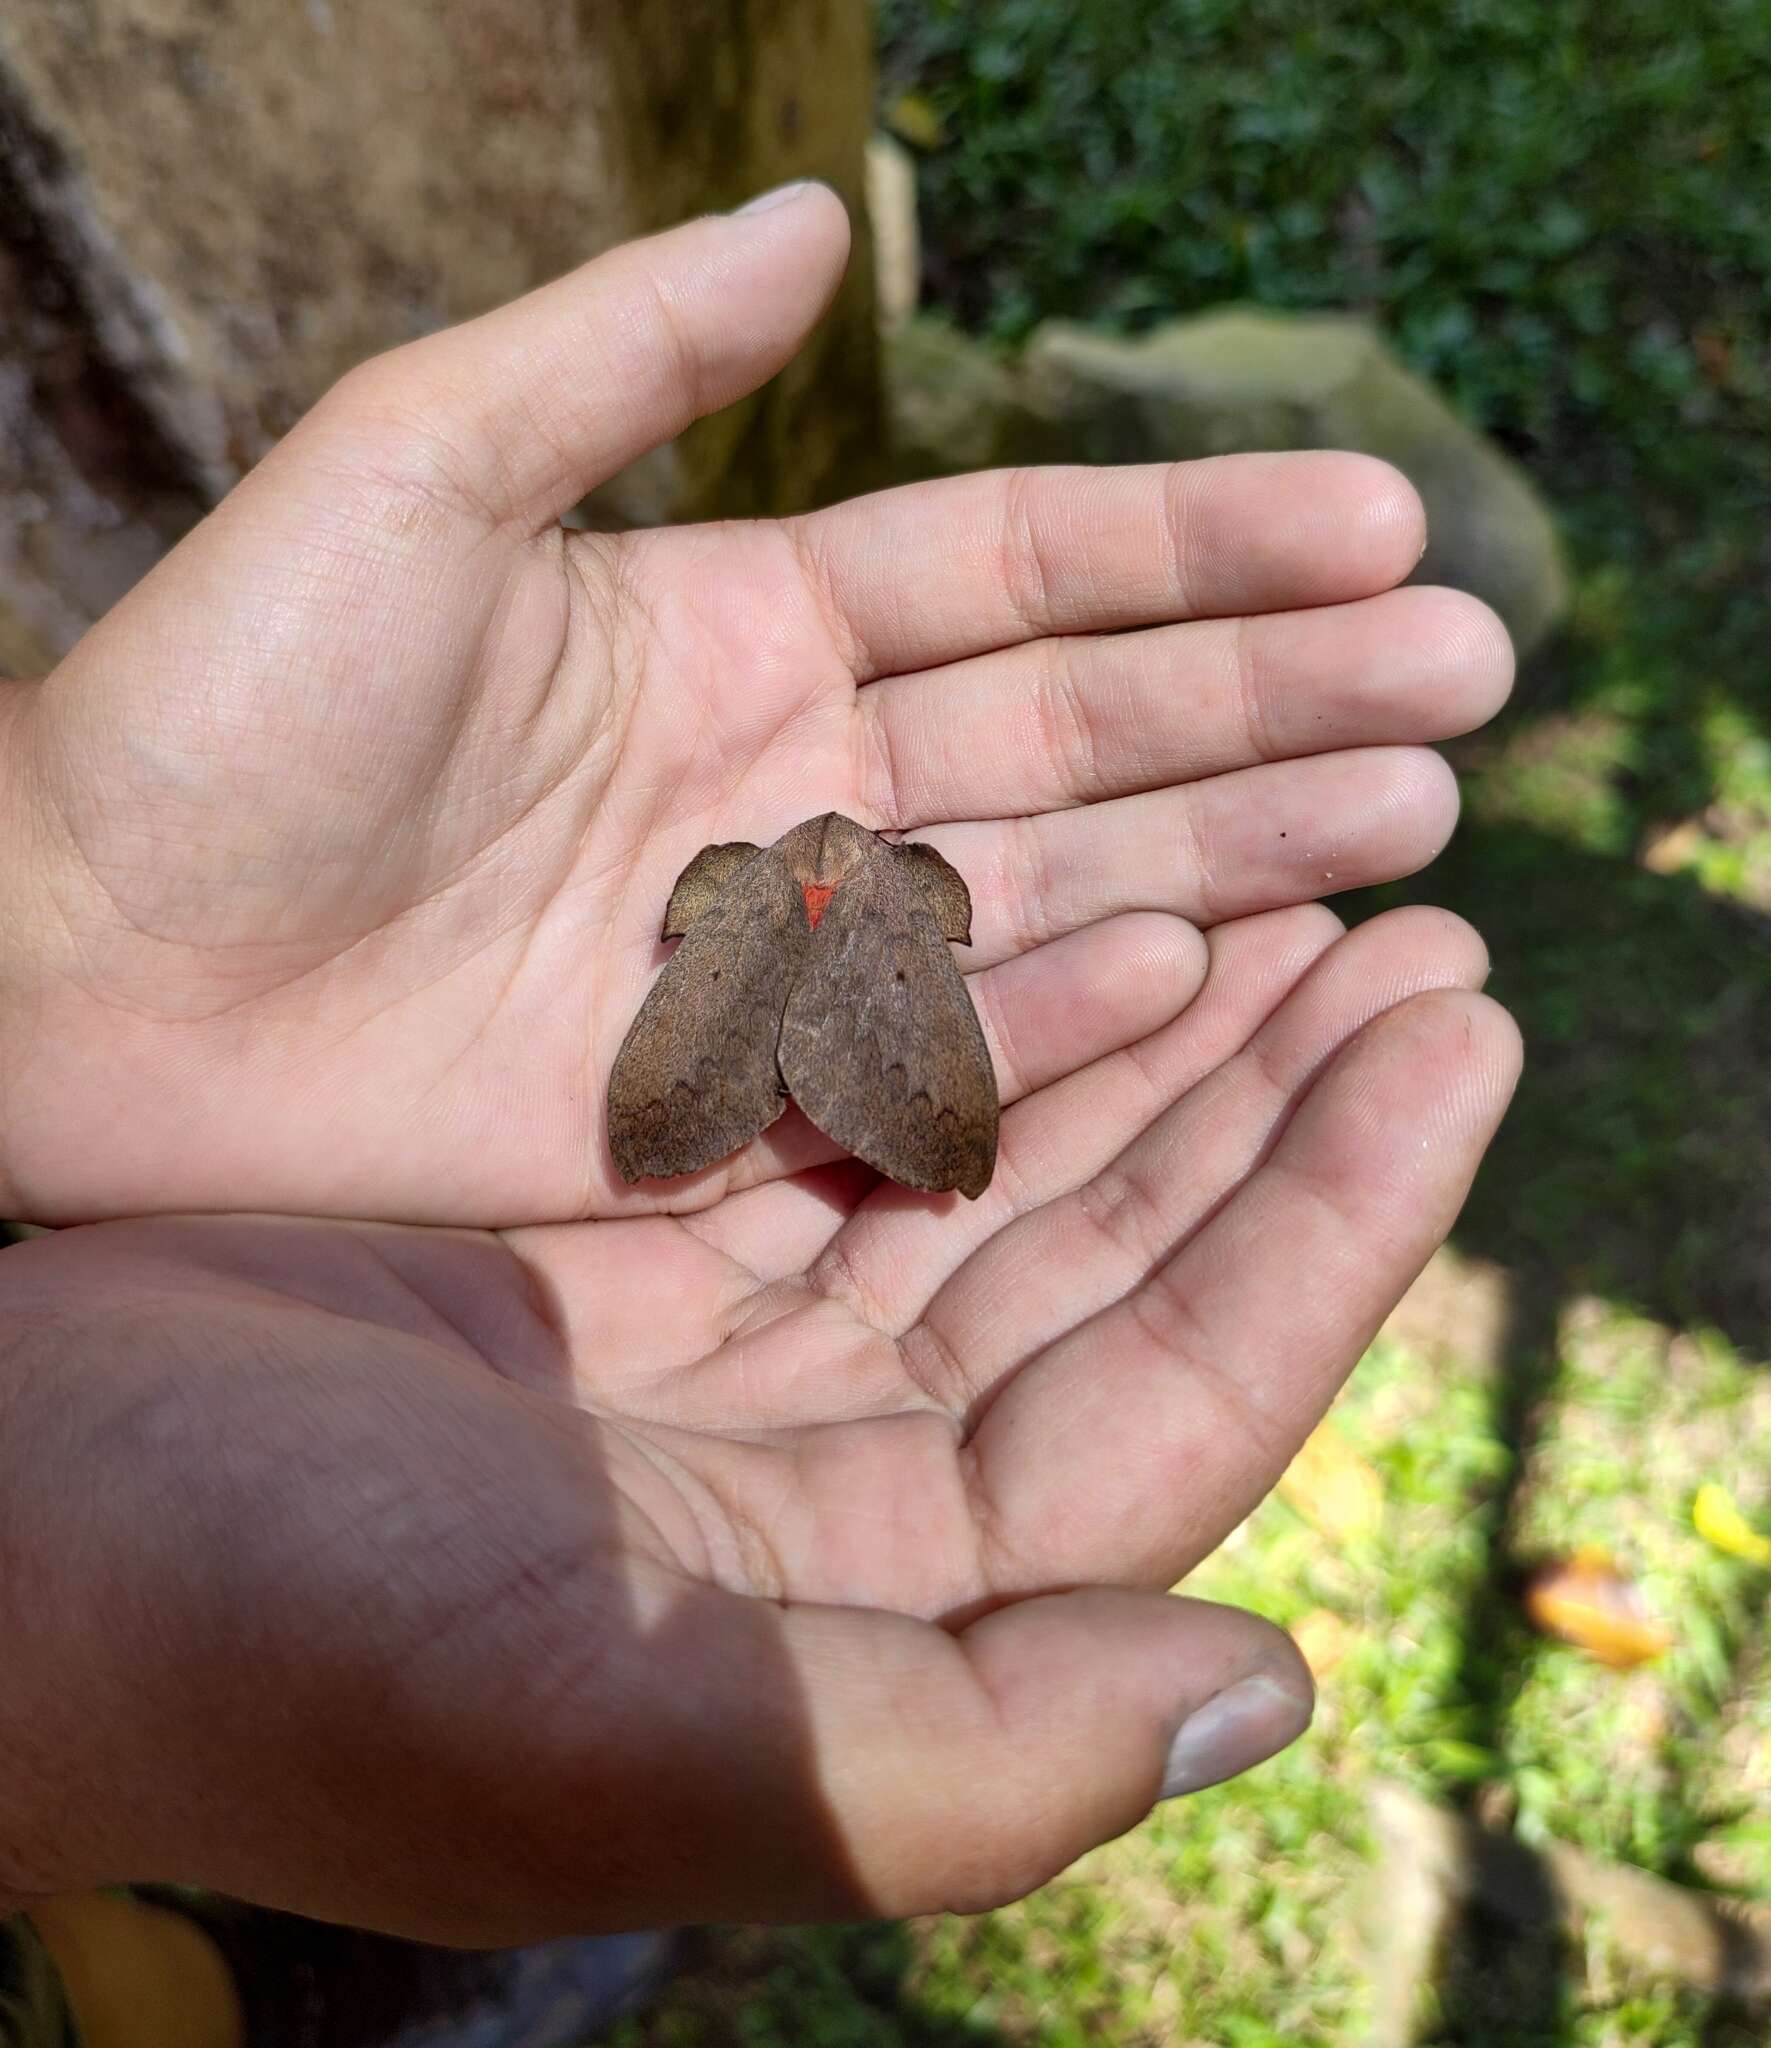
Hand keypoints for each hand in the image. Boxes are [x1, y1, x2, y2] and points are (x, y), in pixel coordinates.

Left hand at [0, 184, 1509, 1225]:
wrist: (83, 972)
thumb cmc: (219, 707)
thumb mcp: (418, 470)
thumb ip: (624, 354)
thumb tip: (819, 215)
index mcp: (744, 625)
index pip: (1023, 574)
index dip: (1200, 543)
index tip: (1381, 521)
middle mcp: (796, 784)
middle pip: (1082, 735)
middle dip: (1276, 704)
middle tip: (1468, 687)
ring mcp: (781, 949)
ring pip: (1053, 889)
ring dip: (1235, 852)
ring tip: (1409, 819)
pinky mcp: (737, 1098)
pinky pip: (943, 1045)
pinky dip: (1080, 1013)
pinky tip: (1230, 971)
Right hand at [0, 899, 1516, 1941]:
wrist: (20, 1527)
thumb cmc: (278, 1643)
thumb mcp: (612, 1738)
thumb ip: (952, 1759)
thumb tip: (1265, 1688)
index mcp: (880, 1617)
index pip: (1182, 1396)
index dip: (1342, 1221)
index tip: (1466, 1033)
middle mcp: (848, 1493)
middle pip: (1133, 1262)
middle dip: (1289, 1099)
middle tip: (1429, 923)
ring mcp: (757, 1359)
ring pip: (1025, 1171)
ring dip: (1173, 1030)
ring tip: (1314, 885)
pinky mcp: (656, 1256)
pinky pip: (882, 1110)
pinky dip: (993, 1011)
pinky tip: (1089, 907)